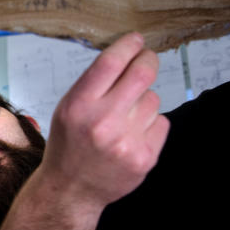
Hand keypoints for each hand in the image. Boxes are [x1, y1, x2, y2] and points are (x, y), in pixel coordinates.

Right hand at [37, 32, 169, 210]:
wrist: (71, 189)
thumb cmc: (69, 144)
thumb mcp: (67, 108)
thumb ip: (93, 84)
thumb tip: (126, 54)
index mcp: (79, 106)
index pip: (111, 62)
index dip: (128, 45)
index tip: (136, 40)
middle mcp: (102, 122)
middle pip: (141, 74)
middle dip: (148, 60)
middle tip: (147, 59)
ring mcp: (126, 141)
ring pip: (153, 99)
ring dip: (145, 101)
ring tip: (126, 118)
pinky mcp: (145, 156)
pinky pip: (162, 122)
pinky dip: (151, 123)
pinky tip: (133, 135)